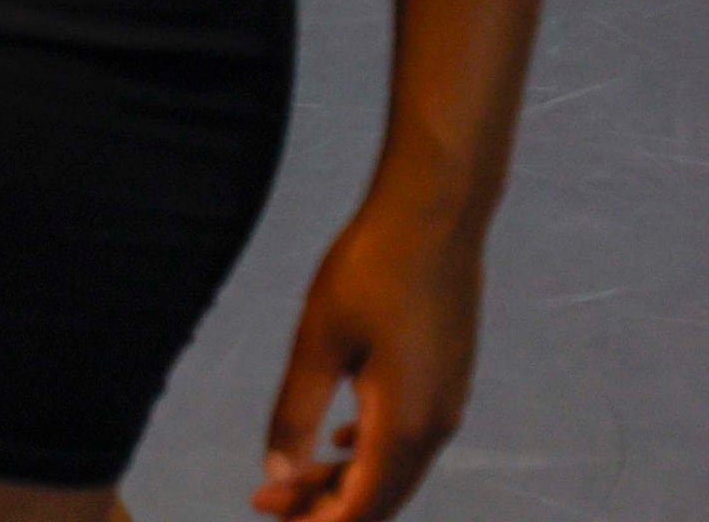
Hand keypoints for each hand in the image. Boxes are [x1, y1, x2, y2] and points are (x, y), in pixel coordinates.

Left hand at [253, 198, 484, 519]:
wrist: (435, 216)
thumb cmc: (371, 270)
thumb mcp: (318, 341)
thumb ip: (296, 411)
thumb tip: (276, 470)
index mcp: (404, 425)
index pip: (362, 507)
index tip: (268, 515)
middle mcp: (436, 426)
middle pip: (380, 495)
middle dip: (322, 505)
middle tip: (261, 499)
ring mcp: (447, 402)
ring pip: (393, 466)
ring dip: (343, 477)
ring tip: (287, 474)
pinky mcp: (446, 379)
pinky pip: (406, 437)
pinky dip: (367, 450)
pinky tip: (337, 442)